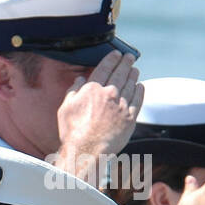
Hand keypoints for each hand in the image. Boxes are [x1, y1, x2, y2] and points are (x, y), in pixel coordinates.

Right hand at [56, 51, 143, 171]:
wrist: (86, 150)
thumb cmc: (72, 131)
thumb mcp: (64, 108)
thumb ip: (73, 91)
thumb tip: (80, 80)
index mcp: (92, 89)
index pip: (105, 67)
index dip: (112, 58)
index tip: (116, 53)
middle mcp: (109, 93)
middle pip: (121, 72)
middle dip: (126, 62)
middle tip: (129, 56)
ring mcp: (122, 105)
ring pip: (131, 84)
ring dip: (133, 74)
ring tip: (134, 69)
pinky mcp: (130, 117)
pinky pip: (138, 99)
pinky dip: (140, 90)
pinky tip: (140, 86)